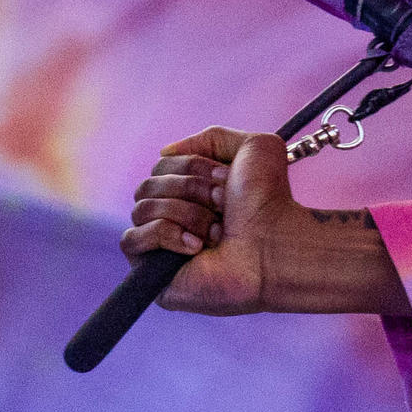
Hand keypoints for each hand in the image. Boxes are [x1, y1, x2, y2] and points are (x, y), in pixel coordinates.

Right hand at [124, 127, 404, 316]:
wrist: (279, 243)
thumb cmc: (271, 201)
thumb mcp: (254, 148)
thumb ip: (213, 137)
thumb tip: (166, 151)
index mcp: (188, 193)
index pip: (160, 166)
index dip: (193, 168)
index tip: (228, 180)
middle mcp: (172, 218)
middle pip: (146, 185)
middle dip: (190, 190)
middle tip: (224, 206)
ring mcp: (160, 247)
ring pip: (141, 208)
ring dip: (187, 214)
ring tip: (219, 231)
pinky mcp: (152, 273)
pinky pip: (131, 239)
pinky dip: (166, 236)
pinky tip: (198, 248)